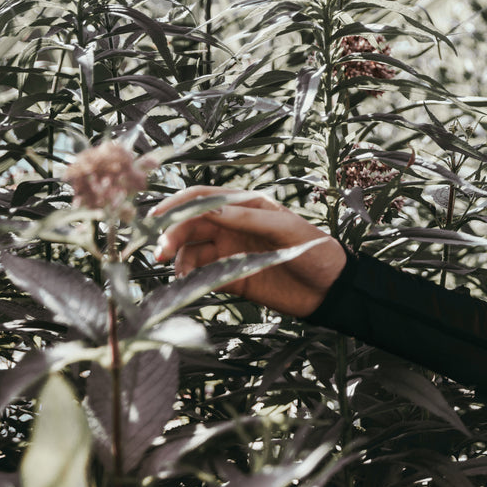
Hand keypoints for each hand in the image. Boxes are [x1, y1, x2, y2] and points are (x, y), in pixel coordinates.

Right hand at [151, 186, 346, 318]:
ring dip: (179, 259)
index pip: (203, 198)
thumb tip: (210, 210)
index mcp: (246, 206)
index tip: (157, 216)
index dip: (177, 204)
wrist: (330, 289)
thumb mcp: (284, 228)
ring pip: (191, 251)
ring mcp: (230, 252)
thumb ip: (248, 219)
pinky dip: (190, 278)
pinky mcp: (231, 278)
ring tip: (180, 273)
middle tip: (161, 252)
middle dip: (172, 235)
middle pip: (190, 225)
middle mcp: (233, 227)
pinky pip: (202, 275)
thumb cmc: (315, 249)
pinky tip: (188, 284)